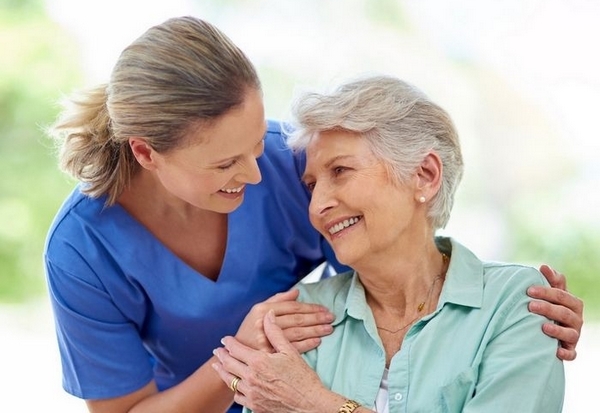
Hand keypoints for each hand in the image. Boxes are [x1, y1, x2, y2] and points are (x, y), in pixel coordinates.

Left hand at [213, 310, 341, 412]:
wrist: (309, 405)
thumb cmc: (302, 378)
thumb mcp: (290, 352)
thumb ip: (275, 333)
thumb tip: (269, 315)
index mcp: (258, 361)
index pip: (236, 349)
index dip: (229, 342)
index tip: (225, 339)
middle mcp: (251, 378)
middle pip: (228, 364)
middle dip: (221, 356)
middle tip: (217, 351)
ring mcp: (251, 393)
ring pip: (230, 381)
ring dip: (223, 372)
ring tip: (219, 366)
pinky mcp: (254, 406)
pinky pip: (238, 396)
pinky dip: (234, 389)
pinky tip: (235, 385)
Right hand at [235, 289, 334, 352]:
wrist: (235, 354)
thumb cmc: (249, 330)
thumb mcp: (257, 311)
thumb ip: (277, 299)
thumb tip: (296, 292)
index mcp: (261, 310)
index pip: (292, 307)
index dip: (310, 307)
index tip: (323, 309)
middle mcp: (264, 323)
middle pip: (297, 319)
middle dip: (316, 318)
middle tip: (331, 317)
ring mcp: (267, 339)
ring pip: (297, 333)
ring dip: (315, 330)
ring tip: (328, 328)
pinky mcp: (270, 354)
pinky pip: (293, 348)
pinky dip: (307, 344)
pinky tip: (318, 341)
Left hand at [527, 264, 583, 360]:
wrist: (549, 330)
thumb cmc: (549, 306)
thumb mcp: (551, 293)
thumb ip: (550, 280)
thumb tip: (544, 266)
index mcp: (572, 303)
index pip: (562, 295)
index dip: (546, 291)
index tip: (529, 290)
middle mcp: (576, 319)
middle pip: (565, 313)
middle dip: (548, 308)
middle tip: (530, 305)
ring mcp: (574, 335)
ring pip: (571, 333)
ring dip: (557, 330)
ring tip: (543, 327)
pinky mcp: (570, 349)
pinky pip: (572, 353)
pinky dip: (566, 353)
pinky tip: (556, 351)